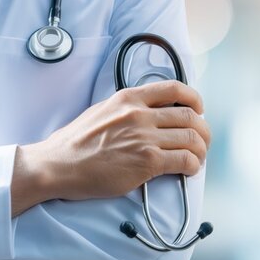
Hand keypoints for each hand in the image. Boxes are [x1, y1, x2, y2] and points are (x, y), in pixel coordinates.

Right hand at [10, 80, 210, 216]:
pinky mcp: (147, 162)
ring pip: (192, 139)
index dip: (195, 99)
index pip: (175, 89)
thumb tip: (152, 112)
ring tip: (197, 158)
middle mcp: (140, 114)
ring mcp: (144, 138)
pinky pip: (185, 161)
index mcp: (129, 98)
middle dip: (203, 131)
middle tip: (202, 141)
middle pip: (191, 117)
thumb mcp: (103, 111)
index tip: (199, 109)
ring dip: (201, 151)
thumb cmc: (76, 143)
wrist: (57, 165)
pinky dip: (193, 166)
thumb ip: (129, 108)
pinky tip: (188, 170)